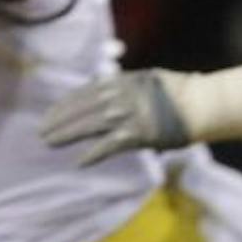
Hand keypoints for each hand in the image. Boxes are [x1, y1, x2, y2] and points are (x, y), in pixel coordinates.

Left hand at [39, 70, 190, 166]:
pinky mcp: (134, 135)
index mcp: (119, 82)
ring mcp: (124, 116)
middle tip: (41, 133)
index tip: (50, 114)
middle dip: (57, 121)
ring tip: (50, 143)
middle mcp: (116, 97)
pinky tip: (79, 163)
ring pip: (86, 126)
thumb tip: (112, 90)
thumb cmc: (180, 91)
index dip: (64, 105)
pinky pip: (107, 147)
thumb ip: (126, 86)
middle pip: (78, 110)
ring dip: (65, 135)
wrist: (200, 104)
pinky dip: (92, 155)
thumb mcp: (147, 79)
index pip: (82, 93)